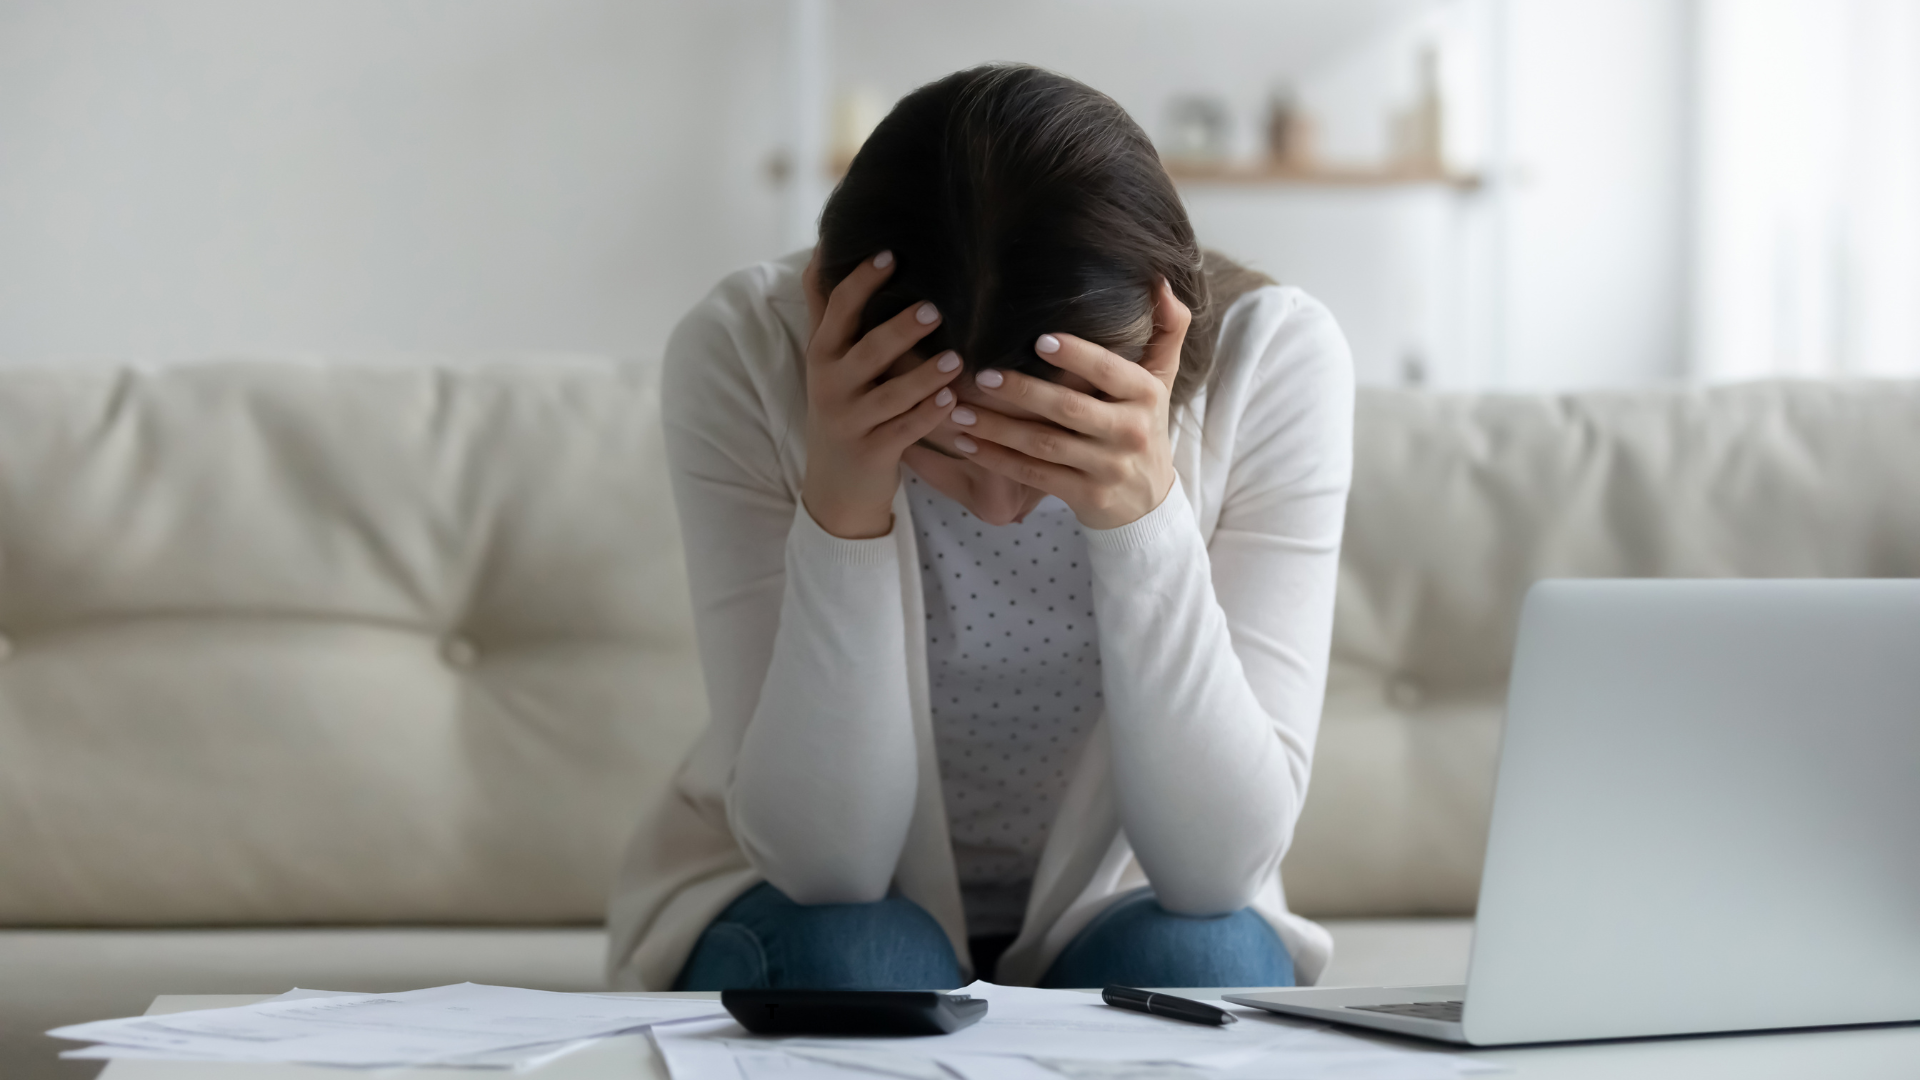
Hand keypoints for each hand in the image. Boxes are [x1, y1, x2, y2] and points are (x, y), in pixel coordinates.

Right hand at [800, 250, 961, 538]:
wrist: (834, 485)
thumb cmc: (842, 406)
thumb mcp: (828, 359)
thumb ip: (827, 308)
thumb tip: (823, 248)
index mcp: (823, 354)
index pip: (838, 310)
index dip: (861, 282)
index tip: (891, 255)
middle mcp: (831, 384)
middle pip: (867, 351)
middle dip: (899, 330)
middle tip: (935, 309)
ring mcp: (851, 421)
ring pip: (890, 395)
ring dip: (923, 377)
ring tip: (955, 358)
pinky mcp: (872, 452)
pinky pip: (904, 431)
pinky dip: (927, 416)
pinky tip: (951, 402)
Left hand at [942, 277, 1189, 529]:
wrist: (1148, 500)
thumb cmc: (1144, 425)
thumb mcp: (1162, 379)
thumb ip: (1168, 329)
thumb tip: (1160, 280)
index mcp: (1146, 395)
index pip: (1110, 371)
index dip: (1077, 356)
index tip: (1038, 339)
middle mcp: (1130, 431)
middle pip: (1069, 409)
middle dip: (1022, 391)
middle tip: (982, 375)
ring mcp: (1108, 467)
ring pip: (1045, 444)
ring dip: (998, 428)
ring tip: (959, 410)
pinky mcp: (1086, 496)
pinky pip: (1034, 475)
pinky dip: (997, 461)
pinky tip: (967, 444)